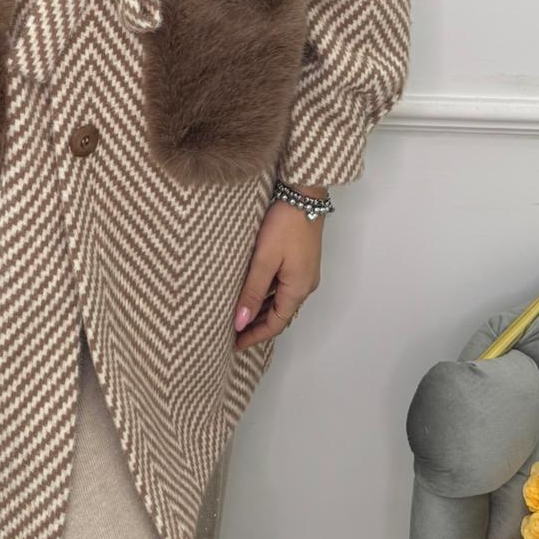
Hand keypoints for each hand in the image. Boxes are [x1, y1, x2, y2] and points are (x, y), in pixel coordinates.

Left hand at [232, 198, 323, 351]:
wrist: (304, 194)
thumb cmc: (284, 225)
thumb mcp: (264, 259)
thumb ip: (252, 291)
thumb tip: (241, 322)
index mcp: (298, 289)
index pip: (276, 324)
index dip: (255, 336)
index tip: (235, 344)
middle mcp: (305, 285)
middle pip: (280, 314)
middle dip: (258, 325)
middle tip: (233, 333)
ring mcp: (304, 272)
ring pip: (281, 300)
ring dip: (262, 310)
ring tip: (239, 315)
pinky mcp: (301, 260)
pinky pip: (283, 287)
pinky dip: (267, 294)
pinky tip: (252, 291)